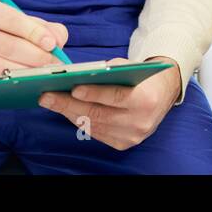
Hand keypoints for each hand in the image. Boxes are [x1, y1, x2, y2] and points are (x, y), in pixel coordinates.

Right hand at [0, 0, 68, 79]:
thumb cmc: (6, 32)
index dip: (33, 32)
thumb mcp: (24, 23)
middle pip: (6, 46)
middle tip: (52, 65)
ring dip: (24, 73)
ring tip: (42, 76)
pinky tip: (25, 85)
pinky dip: (10, 85)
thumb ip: (46, 28)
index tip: (51, 44)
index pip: (11, 19)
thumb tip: (57, 42)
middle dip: (34, 56)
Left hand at [36, 56, 179, 150]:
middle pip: (99, 115)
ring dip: (69, 113)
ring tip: (51, 102)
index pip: (116, 97)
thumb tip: (81, 75)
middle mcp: (140, 122)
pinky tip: (66, 111)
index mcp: (146, 100)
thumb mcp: (132, 67)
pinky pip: (96, 133)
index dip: (94, 93)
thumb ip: (111, 70)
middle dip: (69, 105)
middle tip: (47, 96)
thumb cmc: (143, 76)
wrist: (163, 94)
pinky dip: (79, 121)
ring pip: (94, 126)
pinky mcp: (124, 144)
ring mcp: (132, 136)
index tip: (73, 88)